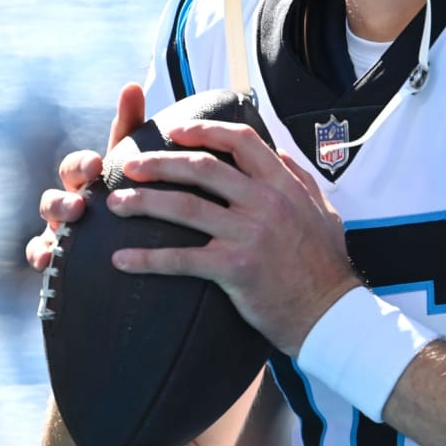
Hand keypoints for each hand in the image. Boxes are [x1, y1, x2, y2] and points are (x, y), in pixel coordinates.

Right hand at [25, 82, 145, 270]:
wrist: (129, 250)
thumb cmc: (130, 196)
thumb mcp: (135, 167)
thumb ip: (132, 129)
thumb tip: (131, 84)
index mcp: (90, 179)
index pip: (81, 165)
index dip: (84, 164)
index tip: (97, 165)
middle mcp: (70, 199)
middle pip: (59, 189)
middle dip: (68, 192)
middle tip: (84, 198)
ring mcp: (59, 228)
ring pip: (48, 217)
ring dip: (57, 215)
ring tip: (74, 218)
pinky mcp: (55, 258)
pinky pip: (39, 255)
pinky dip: (40, 255)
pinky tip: (47, 261)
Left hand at [102, 117, 360, 355]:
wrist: (330, 315)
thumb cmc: (325, 265)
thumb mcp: (323, 210)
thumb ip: (297, 178)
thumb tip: (277, 153)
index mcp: (283, 183)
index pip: (240, 140)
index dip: (203, 130)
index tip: (174, 130)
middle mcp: (265, 202)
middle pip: (201, 167)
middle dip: (159, 162)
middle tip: (129, 165)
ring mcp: (249, 234)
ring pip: (184, 207)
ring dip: (144, 202)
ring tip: (115, 203)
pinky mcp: (235, 268)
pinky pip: (181, 258)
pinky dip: (147, 258)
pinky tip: (121, 259)